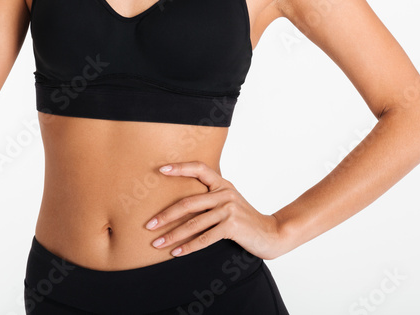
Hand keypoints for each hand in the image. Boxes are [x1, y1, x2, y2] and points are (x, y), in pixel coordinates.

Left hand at [145, 161, 289, 260]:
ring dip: (172, 235)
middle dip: (165, 216)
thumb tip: (181, 204)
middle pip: (188, 203)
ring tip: (156, 243)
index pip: (199, 168)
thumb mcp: (229, 201)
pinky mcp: (232, 225)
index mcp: (222, 184)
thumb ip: (211, 197)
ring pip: (193, 223)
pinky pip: (204, 238)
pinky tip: (176, 252)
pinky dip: (188, 247)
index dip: (180, 168)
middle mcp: (224, 192)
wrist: (271, 233)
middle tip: (148, 225)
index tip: (160, 170)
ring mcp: (229, 209)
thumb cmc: (245, 219)